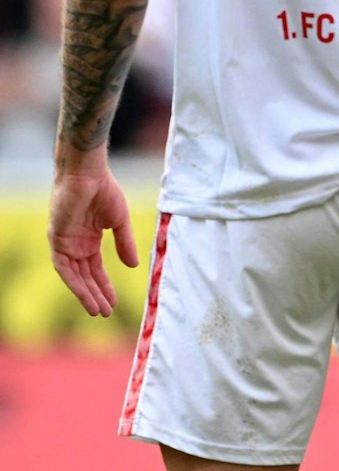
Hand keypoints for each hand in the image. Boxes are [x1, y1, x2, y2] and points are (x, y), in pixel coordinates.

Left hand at [48, 157, 138, 316]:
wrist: (88, 175)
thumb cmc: (104, 191)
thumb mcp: (119, 222)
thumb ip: (124, 243)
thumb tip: (133, 266)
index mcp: (89, 240)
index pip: (95, 269)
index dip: (104, 285)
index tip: (114, 301)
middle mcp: (75, 245)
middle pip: (85, 277)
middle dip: (95, 294)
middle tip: (106, 312)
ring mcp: (65, 244)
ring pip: (74, 277)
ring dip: (85, 294)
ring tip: (99, 310)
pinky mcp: (57, 241)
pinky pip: (64, 268)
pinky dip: (75, 282)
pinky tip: (87, 294)